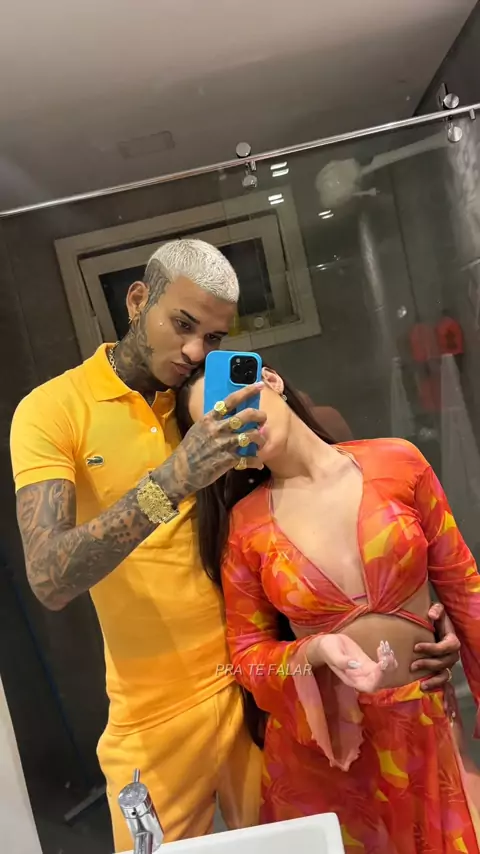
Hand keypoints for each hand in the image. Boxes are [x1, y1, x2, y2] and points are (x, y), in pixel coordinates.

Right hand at [155, 382, 266, 503]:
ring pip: (251, 435)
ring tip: (260, 441)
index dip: (246, 391)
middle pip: (246, 415)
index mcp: (209, 419)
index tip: (259, 386)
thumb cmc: (189, 450)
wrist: (180, 472)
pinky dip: (255, 460)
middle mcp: (217, 429)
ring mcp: (223, 444)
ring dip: (260, 438)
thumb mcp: (198, 430)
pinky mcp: (228, 460)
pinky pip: (248, 458)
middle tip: (262, 419)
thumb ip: (213, 422)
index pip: (230, 401)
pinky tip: (257, 462)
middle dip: (259, 416)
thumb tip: (231, 416)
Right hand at [306, 634, 396, 692]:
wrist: (327, 644)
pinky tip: (384, 647)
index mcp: (352, 679)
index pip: (370, 686)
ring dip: (390, 664)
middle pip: (381, 681)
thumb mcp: (332, 653)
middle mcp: (361, 678)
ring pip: (385, 674)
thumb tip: (354, 664)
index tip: (381, 663)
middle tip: (387, 653)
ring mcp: (367, 671)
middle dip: (388, 669)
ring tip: (386, 649)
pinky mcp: (369, 663)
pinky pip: (383, 665)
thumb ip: (341, 660)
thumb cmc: (327, 649)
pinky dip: (387, 658)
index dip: (379, 678)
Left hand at [412, 602, 459, 690]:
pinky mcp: (441, 671)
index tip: (416, 647)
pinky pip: (442, 681)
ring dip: (433, 679)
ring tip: (421, 683)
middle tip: (412, 665)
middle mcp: (452, 654)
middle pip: (443, 662)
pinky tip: (423, 687)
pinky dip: (435, 685)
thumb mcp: (437, 611)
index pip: (446, 647)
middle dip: (428, 664)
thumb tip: (432, 615)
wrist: (433, 627)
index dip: (432, 649)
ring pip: (444, 674)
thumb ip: (437, 609)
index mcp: (452, 640)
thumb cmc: (434, 619)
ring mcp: (447, 664)